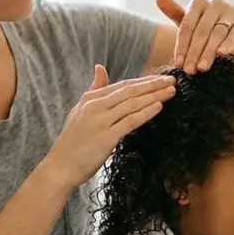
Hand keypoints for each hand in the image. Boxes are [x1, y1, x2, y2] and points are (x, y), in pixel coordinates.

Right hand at [41, 65, 174, 187]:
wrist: (60, 167)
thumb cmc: (72, 143)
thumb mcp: (80, 111)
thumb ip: (93, 89)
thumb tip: (100, 67)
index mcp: (90, 99)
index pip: (122, 85)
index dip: (143, 81)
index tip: (161, 78)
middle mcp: (95, 106)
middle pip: (130, 91)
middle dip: (153, 85)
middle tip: (173, 80)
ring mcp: (100, 121)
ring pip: (132, 104)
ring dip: (154, 96)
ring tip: (171, 91)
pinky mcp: (106, 137)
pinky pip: (130, 121)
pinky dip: (146, 112)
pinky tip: (159, 106)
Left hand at [156, 0, 233, 73]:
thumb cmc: (212, 25)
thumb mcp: (193, 21)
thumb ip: (175, 12)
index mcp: (198, 3)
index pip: (186, 25)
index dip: (182, 45)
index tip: (178, 63)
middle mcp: (214, 4)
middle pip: (201, 31)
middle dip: (194, 52)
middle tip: (189, 70)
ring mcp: (230, 11)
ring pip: (217, 34)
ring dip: (208, 52)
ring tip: (202, 68)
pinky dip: (228, 44)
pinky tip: (221, 54)